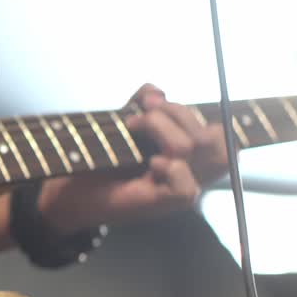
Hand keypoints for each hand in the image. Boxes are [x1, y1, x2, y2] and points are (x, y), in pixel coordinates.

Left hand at [37, 83, 229, 233]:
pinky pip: (186, 187)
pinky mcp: (162, 205)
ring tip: (133, 127)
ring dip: (161, 126)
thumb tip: (156, 91)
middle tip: (143, 109)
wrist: (69, 191)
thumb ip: (144, 101)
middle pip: (215, 136)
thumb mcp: (125, 122)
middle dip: (177, 111)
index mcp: (190, 152)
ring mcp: (177, 188)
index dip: (214, 114)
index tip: (159, 99)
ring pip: (194, 148)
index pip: (227, 136)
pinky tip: (148, 165)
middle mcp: (190, 171)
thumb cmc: (100, 159)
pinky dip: (168, 168)